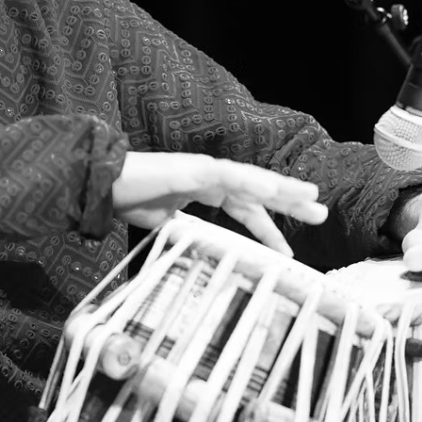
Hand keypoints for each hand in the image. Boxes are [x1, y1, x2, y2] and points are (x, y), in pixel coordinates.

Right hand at [111, 152, 327, 255]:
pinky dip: (252, 180)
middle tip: (320, 211)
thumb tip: (199, 249)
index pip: (244, 208)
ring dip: (282, 188)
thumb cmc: (126, 200)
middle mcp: (208, 177)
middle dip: (289, 201)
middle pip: (257, 191)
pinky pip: (228, 176)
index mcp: (203, 189)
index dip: (268, 228)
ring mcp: (202, 171)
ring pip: (251, 180)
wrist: (101, 186)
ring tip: (310, 197)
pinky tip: (272, 188)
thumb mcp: (164, 226)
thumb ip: (185, 232)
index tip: (288, 251)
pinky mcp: (193, 170)